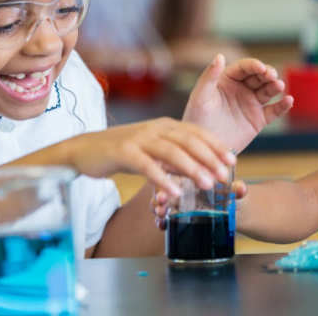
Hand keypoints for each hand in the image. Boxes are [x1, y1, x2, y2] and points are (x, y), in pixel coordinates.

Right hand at [64, 118, 235, 196]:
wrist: (84, 149)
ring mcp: (139, 138)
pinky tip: (173, 192)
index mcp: (166, 125)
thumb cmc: (124, 151)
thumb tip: (201, 168)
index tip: (233, 160)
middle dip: (210, 157)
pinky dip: (161, 178)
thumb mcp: (153, 149)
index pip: (197, 132)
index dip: (217, 145)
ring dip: (192, 168)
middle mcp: (155, 128)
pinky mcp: (123, 152)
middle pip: (189, 140)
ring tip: (207, 184)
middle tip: (226, 175)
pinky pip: (146, 166)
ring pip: (171, 151)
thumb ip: (175, 156)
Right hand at [151, 180, 248, 230]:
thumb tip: (241, 188)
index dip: (171, 176)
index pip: (177, 171)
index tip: (169, 184)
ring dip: (157, 207)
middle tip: (161, 202)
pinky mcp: (178, 215)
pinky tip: (161, 226)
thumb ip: (236, 189)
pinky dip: (161, 221)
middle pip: (165, 186)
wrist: (235, 209)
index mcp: (193, 173)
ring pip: (161, 201)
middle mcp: (182, 186)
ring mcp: (178, 200)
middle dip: (160, 194)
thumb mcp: (233, 190)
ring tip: (161, 216)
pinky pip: (165, 217)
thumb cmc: (231, 193)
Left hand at [182, 55, 293, 151]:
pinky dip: (283, 106)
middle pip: (259, 77)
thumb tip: (220, 56)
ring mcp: (251, 104)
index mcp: (227, 80)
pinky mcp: (258, 120)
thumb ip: (209, 77)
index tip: (260, 68)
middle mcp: (241, 89)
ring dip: (276, 86)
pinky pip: (274, 111)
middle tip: (272, 76)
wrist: (203, 150)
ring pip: (268, 91)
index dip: (254, 65)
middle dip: (267, 74)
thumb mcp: (200, 97)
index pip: (244, 67)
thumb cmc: (196, 120)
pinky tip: (289, 101)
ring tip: (279, 86)